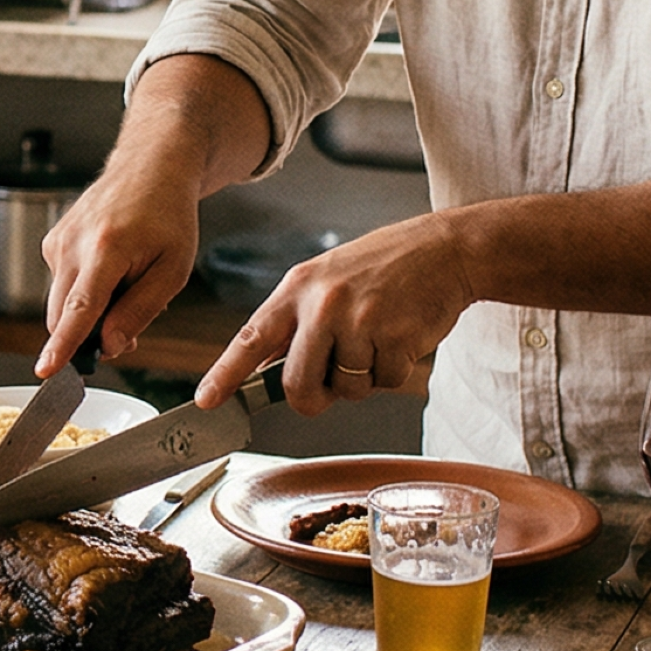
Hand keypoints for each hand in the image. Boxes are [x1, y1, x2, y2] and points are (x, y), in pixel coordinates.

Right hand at [37, 168, 201, 375]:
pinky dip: (84, 293)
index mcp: (107, 248)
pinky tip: (109, 272)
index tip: (46, 370)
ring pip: (62, 304)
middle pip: (64, 315)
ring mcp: (57, 241)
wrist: (149, 169)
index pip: (80, 308)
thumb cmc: (167, 216)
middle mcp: (73, 243)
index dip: (63, 345)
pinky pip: (62, 286)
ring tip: (125, 288)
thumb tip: (111, 346)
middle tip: (127, 332)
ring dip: (90, 314)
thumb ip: (140, 310)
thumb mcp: (173, 269)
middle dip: (90, 336)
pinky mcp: (51, 242)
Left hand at [203, 212, 475, 412]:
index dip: (225, 374)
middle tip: (331, 383)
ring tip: (376, 337)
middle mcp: (323, 304)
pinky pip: (384, 383)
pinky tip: (399, 337)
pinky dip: (393, 372)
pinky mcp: (395, 338)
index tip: (206, 401)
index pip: (251, 337)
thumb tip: (267, 371)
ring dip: (362, 379)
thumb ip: (296, 322)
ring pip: (346, 389)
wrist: (444, 249)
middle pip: (297, 384)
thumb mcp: (326, 280)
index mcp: (298, 287)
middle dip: (312, 397)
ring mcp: (359, 321)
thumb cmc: (383, 267)